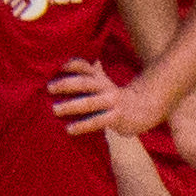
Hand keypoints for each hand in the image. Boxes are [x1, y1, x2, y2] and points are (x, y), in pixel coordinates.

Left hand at [50, 55, 166, 140]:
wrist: (146, 108)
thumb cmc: (115, 97)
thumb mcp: (102, 83)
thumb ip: (87, 75)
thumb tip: (64, 65)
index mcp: (99, 79)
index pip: (85, 67)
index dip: (72, 65)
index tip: (58, 66)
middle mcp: (105, 88)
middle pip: (86, 83)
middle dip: (67, 84)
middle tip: (49, 87)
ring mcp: (112, 102)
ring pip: (90, 102)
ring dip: (72, 106)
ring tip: (55, 110)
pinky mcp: (117, 117)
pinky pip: (98, 121)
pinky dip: (83, 125)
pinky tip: (70, 129)